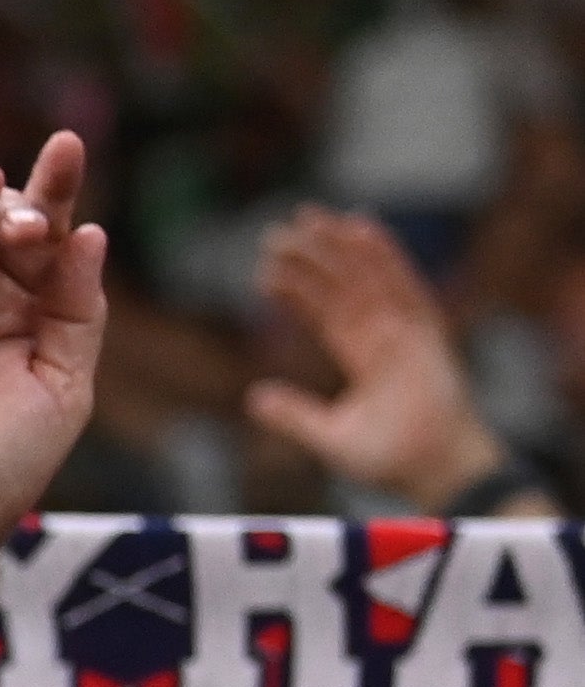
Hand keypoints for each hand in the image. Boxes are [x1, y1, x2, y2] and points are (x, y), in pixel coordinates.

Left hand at [247, 207, 509, 512]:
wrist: (433, 468)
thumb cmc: (390, 459)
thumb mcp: (328, 437)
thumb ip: (293, 415)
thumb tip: (252, 396)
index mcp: (361, 356)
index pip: (323, 312)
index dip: (297, 288)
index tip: (267, 264)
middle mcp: (383, 336)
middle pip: (343, 286)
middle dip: (315, 256)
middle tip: (281, 227)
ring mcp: (405, 331)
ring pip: (369, 278)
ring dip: (343, 247)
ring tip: (316, 218)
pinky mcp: (425, 332)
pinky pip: (403, 285)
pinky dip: (386, 258)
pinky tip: (364, 231)